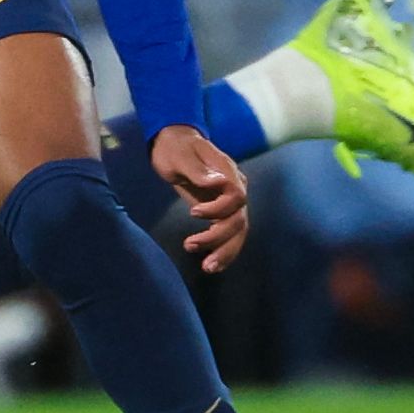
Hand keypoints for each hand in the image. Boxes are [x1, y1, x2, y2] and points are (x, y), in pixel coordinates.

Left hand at [148, 125, 248, 272]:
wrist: (175, 144)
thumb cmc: (176, 148)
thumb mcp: (181, 156)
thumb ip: (199, 170)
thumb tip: (219, 183)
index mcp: (228, 172)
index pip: (236, 196)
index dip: (218, 209)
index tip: (193, 213)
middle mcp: (235, 187)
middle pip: (239, 219)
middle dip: (219, 238)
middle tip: (191, 246)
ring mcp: (231, 201)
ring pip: (238, 231)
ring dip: (225, 251)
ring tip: (207, 267)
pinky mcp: (222, 211)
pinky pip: (230, 234)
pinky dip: (224, 250)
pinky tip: (213, 265)